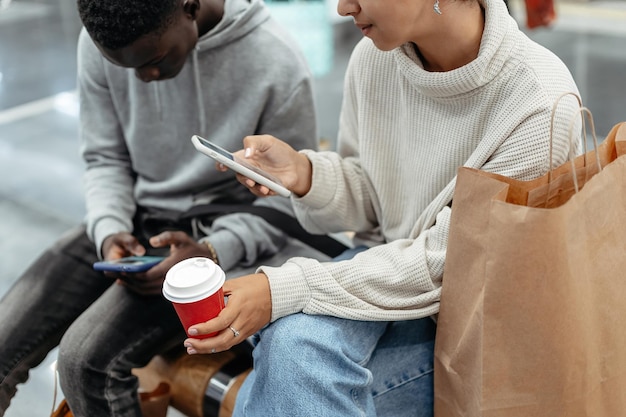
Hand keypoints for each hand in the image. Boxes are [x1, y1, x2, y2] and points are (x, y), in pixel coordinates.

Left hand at [101, 231, 215, 295]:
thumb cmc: (190, 247)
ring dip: (131, 286)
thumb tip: (152, 242)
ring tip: (117, 278)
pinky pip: (150, 292)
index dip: (134, 274)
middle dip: (127, 280)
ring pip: (146, 291)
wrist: (205, 260)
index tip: (121, 270)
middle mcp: (170, 279)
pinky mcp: (167, 288)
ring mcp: (169, 286)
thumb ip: (167, 237)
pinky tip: (128, 283)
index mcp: (172, 267)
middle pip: (144, 285)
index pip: (149, 275)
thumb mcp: (181, 237)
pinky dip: (137, 289)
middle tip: (113, 273)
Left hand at [182, 273, 271, 353]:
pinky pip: (232, 342)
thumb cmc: (257, 285)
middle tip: (188, 343)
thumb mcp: (235, 283)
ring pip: (226, 345)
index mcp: (239, 306)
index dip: (204, 329)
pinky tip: (208, 346)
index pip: (220, 323)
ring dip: (208, 349)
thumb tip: (201, 296)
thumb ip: (219, 291)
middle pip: (222, 340)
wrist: (277, 293)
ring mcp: (247, 328)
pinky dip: (219, 346)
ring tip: (193, 348)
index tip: (191, 329)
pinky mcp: (249, 332)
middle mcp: (243, 320)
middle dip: (202, 345)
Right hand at [218, 134, 312, 196]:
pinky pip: (261, 193)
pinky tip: (268, 189)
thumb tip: (246, 154)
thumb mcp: (267, 141)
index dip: (222, 163)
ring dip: (254, 187)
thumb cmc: (279, 151)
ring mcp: (256, 180)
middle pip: (239, 175)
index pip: (230, 160)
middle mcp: (248, 170)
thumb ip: (253, 142)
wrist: (296, 165)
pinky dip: (264, 191)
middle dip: (242, 177)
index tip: (221, 165)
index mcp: (245, 157)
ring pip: (250, 186)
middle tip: (248, 178)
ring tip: (262, 186)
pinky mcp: (265, 189)